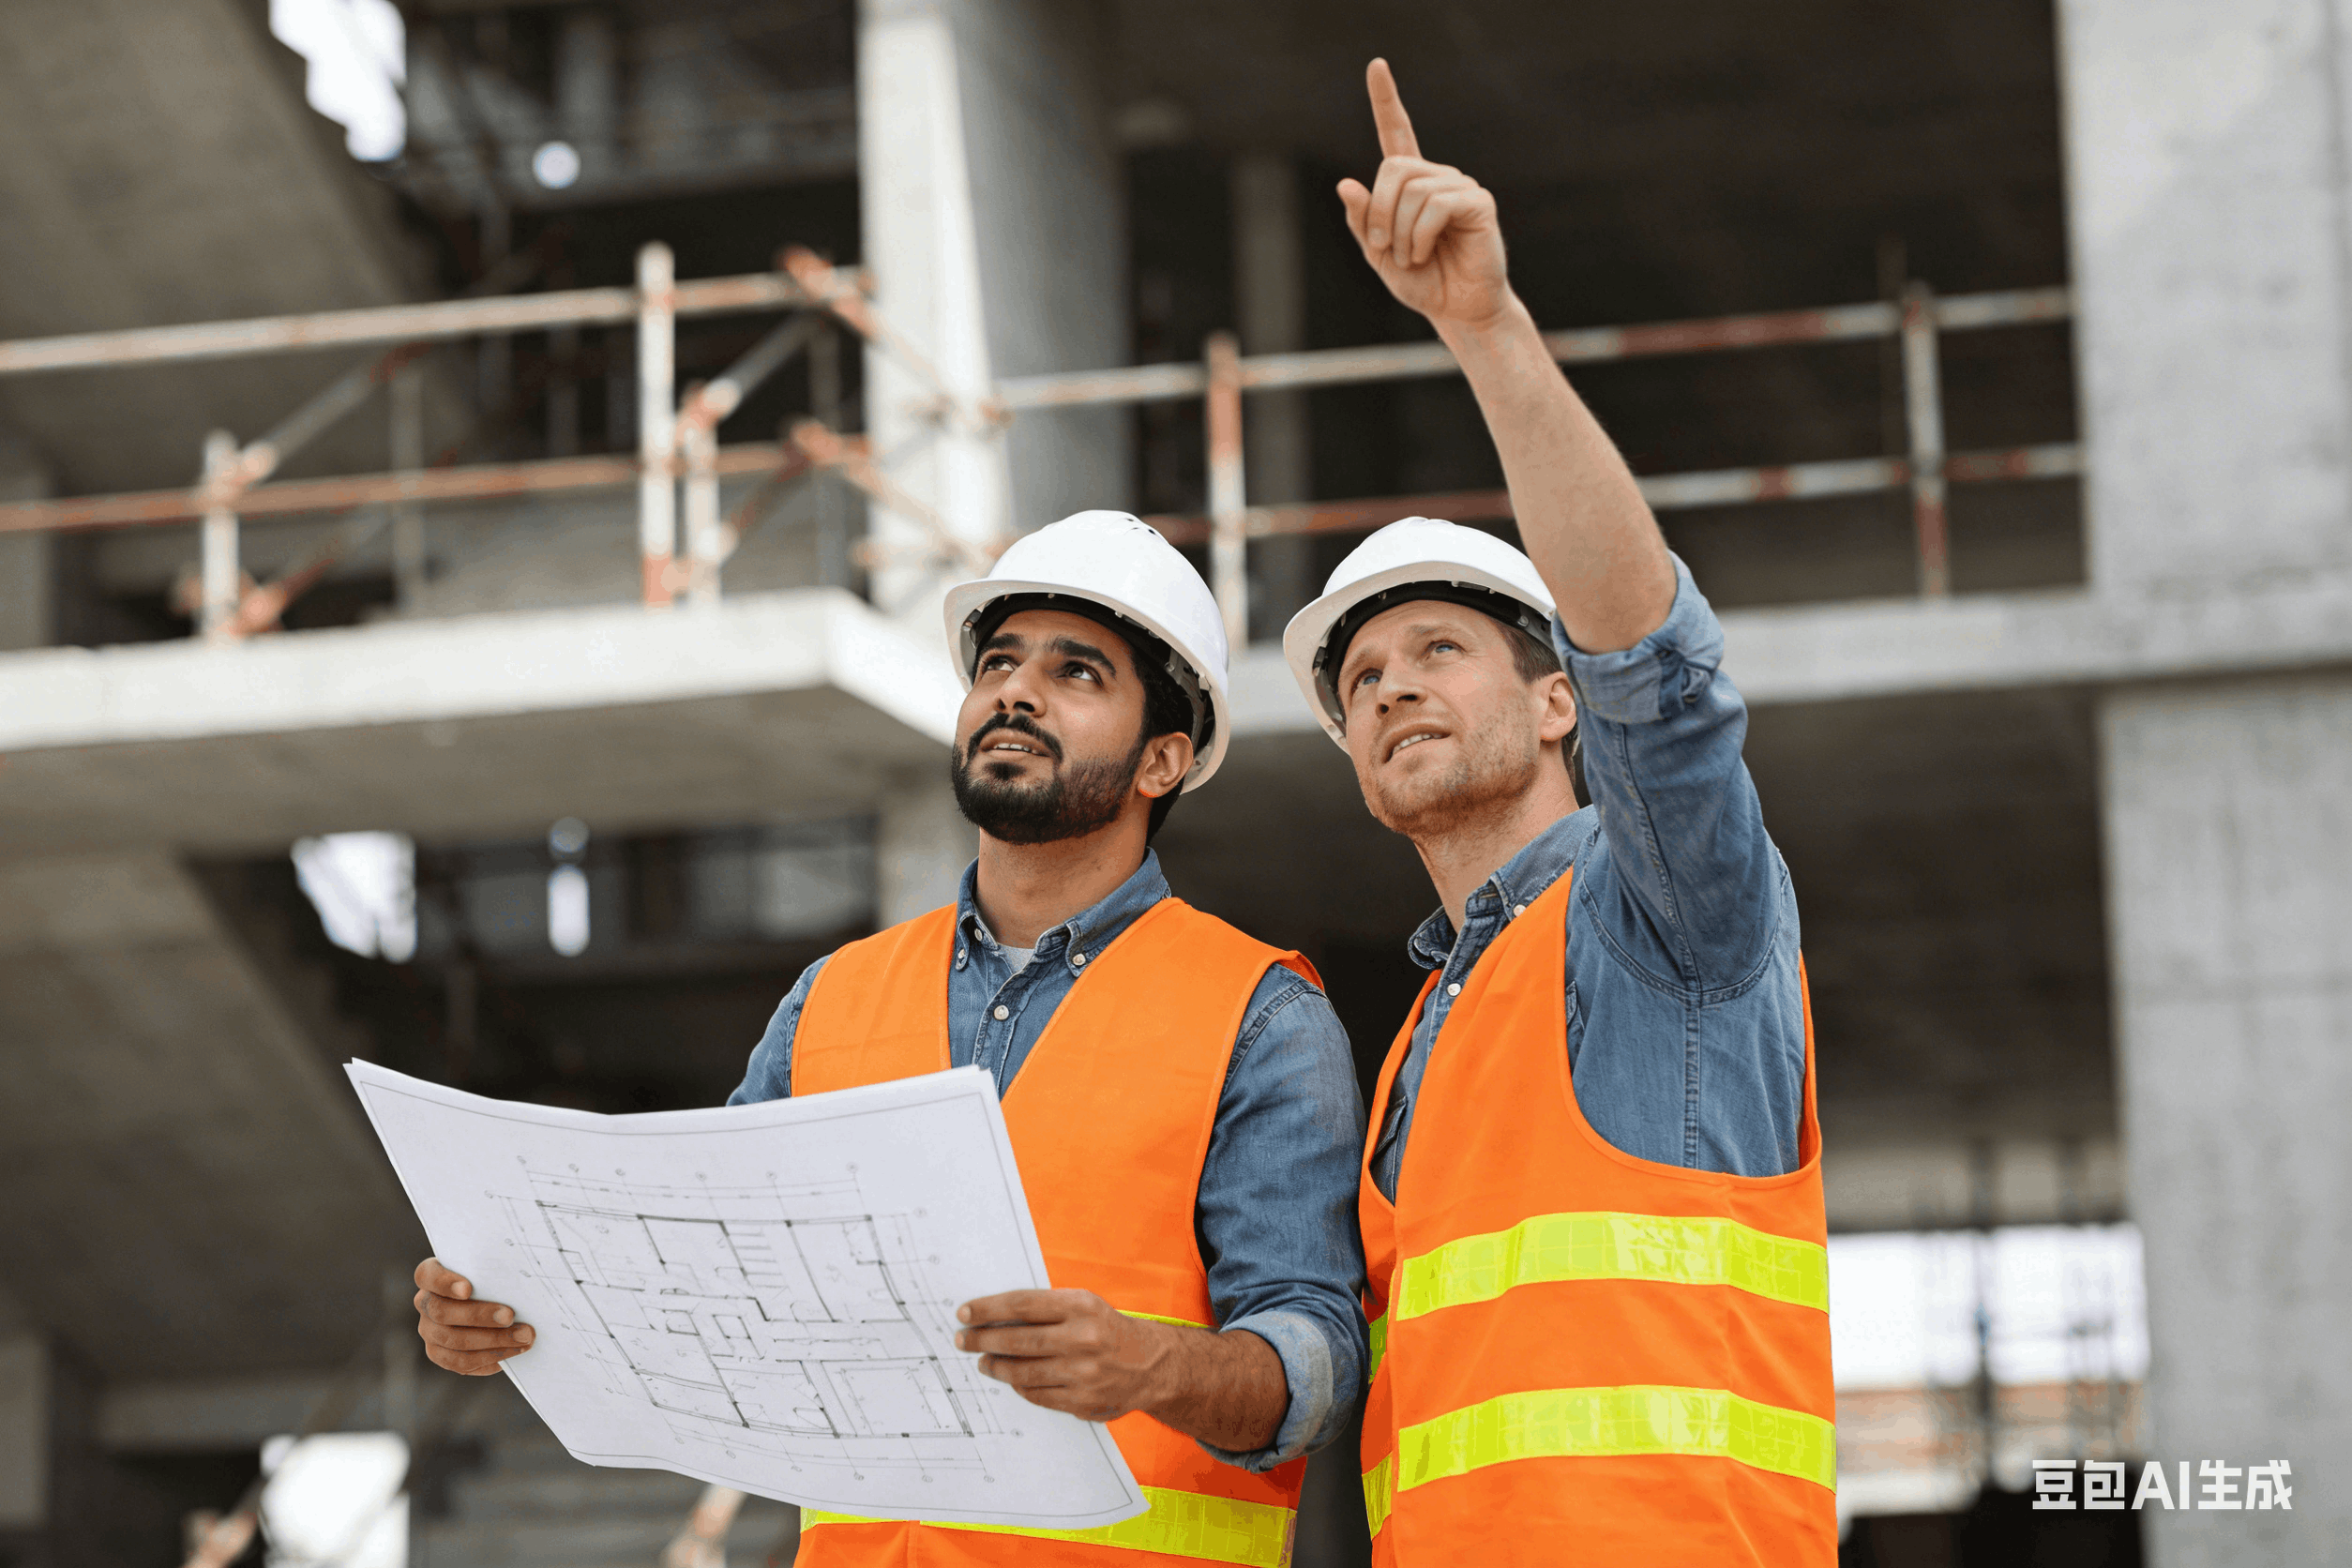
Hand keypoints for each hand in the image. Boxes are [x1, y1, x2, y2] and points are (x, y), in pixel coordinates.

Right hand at [413, 1256, 534, 1374]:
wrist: (495, 1300)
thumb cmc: (493, 1277)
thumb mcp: (493, 1266)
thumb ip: (498, 1267)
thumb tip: (519, 1274)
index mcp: (431, 1275)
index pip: (427, 1275)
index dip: (445, 1283)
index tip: (468, 1289)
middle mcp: (425, 1303)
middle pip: (442, 1312)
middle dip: (479, 1316)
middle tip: (510, 1316)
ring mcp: (429, 1331)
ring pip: (453, 1341)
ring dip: (492, 1341)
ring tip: (523, 1337)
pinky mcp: (440, 1354)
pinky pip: (461, 1362)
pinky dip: (489, 1358)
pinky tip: (513, 1352)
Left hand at [954, 1289, 1167, 1422]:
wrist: (1152, 1365)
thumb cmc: (1108, 1329)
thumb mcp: (1085, 1305)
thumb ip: (1047, 1309)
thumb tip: (994, 1316)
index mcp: (1082, 1306)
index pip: (1023, 1305)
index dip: (988, 1309)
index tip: (965, 1313)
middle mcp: (1083, 1338)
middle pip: (1018, 1340)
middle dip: (983, 1340)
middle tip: (962, 1340)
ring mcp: (1083, 1373)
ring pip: (1023, 1372)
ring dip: (996, 1367)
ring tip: (982, 1361)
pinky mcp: (1083, 1401)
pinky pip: (1037, 1395)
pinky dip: (1019, 1387)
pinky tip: (1011, 1379)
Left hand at [1336, 59, 1512, 329]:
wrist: (1459, 310)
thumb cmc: (1422, 281)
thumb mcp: (1378, 254)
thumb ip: (1362, 222)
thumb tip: (1346, 184)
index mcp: (1410, 184)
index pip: (1396, 133)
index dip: (1385, 99)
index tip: (1376, 65)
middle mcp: (1436, 177)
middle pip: (1393, 167)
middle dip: (1378, 212)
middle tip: (1384, 248)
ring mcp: (1459, 186)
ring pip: (1412, 190)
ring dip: (1399, 233)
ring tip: (1411, 257)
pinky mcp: (1477, 202)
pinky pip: (1435, 205)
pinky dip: (1419, 236)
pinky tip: (1425, 254)